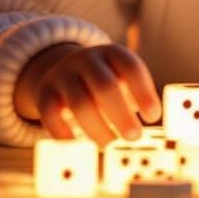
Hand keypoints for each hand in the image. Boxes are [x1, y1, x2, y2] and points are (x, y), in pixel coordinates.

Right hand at [17, 43, 161, 145]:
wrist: (65, 68)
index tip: (153, 117)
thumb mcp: (123, 78)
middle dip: (121, 115)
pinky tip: (77, 144)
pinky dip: (64, 132)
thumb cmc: (107, 80)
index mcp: (113, 53)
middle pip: (105, 86)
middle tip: (134, 137)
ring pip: (80, 103)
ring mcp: (64, 74)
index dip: (144, 93)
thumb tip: (152, 124)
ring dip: (97, 129)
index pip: (131, 68)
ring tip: (110, 143)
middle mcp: (87, 60)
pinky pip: (50, 113)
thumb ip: (136, 97)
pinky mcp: (44, 92)